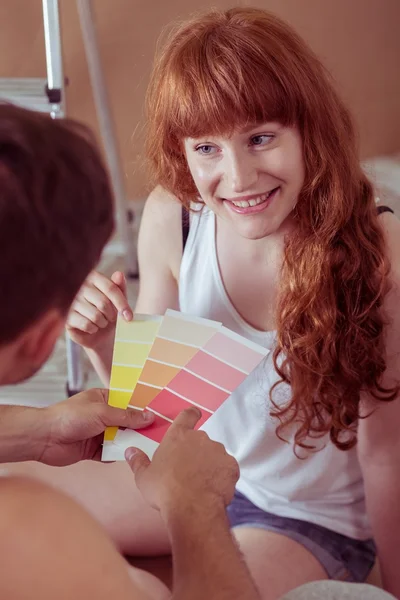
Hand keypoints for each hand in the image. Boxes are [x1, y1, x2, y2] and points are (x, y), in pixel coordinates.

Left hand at [38, 389, 153, 465]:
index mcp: (104, 399)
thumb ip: (127, 416)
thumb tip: (148, 417)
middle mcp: (103, 415)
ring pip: (120, 439)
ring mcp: (98, 433)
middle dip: (139, 428)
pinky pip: (110, 454)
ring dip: (129, 443)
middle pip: (127, 422)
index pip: (129, 402)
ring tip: (146, 447)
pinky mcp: (92, 450)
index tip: (160, 414)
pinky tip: (126, 456)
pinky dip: (116, 455)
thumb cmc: (70, 416)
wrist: (44, 437)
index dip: (143, 408)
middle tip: (158, 434)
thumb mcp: (103, 412)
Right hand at [66, 270, 132, 349]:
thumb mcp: (117, 299)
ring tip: (100, 322)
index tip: (129, 317)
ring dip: (102, 323)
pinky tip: (91, 327)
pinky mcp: (66, 316)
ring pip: (95, 316)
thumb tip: (119, 274)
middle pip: (103, 303)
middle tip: (110, 318)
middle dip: (111, 315)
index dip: (122, 304)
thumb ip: (119, 287)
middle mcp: (79, 286)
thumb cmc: (108, 312)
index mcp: (93, 277)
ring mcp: (71, 301)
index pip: (111, 288)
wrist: (97, 333)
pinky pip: (86, 325)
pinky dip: (93, 329)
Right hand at [125, 407, 238, 516]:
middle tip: (187, 470)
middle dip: (195, 452)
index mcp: (178, 436)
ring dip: (209, 463)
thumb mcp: (144, 477)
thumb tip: (130, 451)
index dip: (191, 415)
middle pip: (200, 440)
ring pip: (214, 454)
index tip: (193, 416)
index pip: (187, 415)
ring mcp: (218, 451)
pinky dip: (221, 475)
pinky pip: (226, 468)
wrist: (193, 508)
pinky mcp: (231, 466)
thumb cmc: (164, 490)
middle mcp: (200, 438)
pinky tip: (212, 488)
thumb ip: (137, 461)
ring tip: (200, 483)